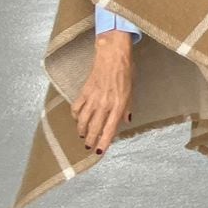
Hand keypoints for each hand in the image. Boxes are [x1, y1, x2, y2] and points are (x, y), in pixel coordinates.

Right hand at [71, 31, 135, 154]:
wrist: (112, 56)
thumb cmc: (126, 72)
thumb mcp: (131, 91)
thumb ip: (127, 107)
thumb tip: (126, 121)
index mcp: (118, 105)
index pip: (110, 129)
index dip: (103, 142)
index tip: (98, 152)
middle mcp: (104, 104)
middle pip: (95, 128)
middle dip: (91, 140)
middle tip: (88, 146)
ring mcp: (93, 98)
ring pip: (83, 120)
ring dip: (82, 130)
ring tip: (83, 135)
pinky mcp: (84, 91)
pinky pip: (77, 108)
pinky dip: (76, 116)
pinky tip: (78, 118)